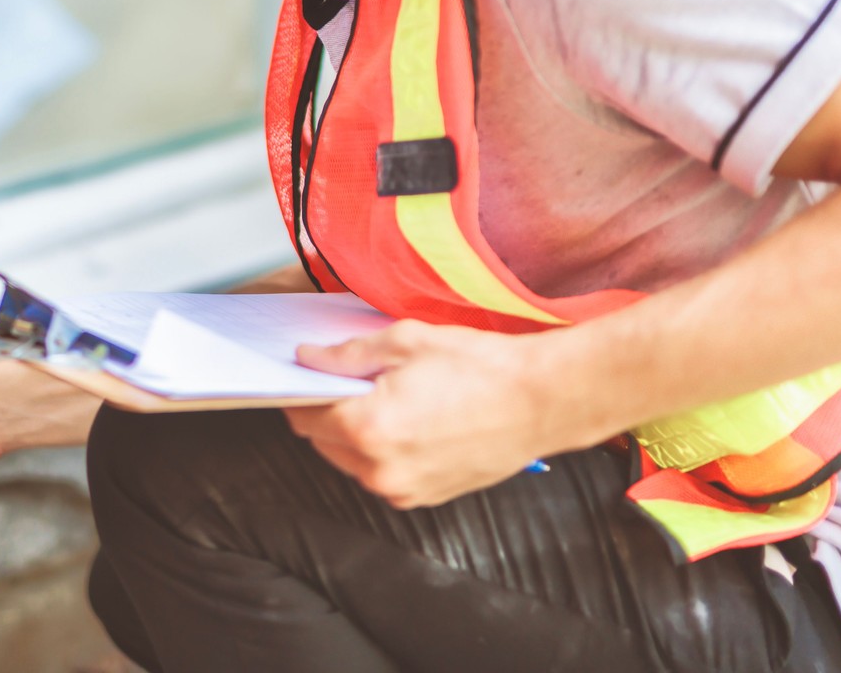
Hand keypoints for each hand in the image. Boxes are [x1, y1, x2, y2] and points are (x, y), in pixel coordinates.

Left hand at [283, 320, 552, 508]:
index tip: (307, 375)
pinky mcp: (424, 498)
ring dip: (354, 434)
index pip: (304, 415)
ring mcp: (402, 489)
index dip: (300, 392)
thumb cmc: (479, 367)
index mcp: (367, 428)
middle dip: (327, 412)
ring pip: (350, 462)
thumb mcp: (406, 341)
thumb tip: (309, 358)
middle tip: (353, 380)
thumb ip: (348, 354)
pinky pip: (382, 475)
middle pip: (322, 442)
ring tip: (388, 399)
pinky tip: (409, 421)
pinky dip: (382, 452)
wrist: (540, 401)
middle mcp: (379, 469)